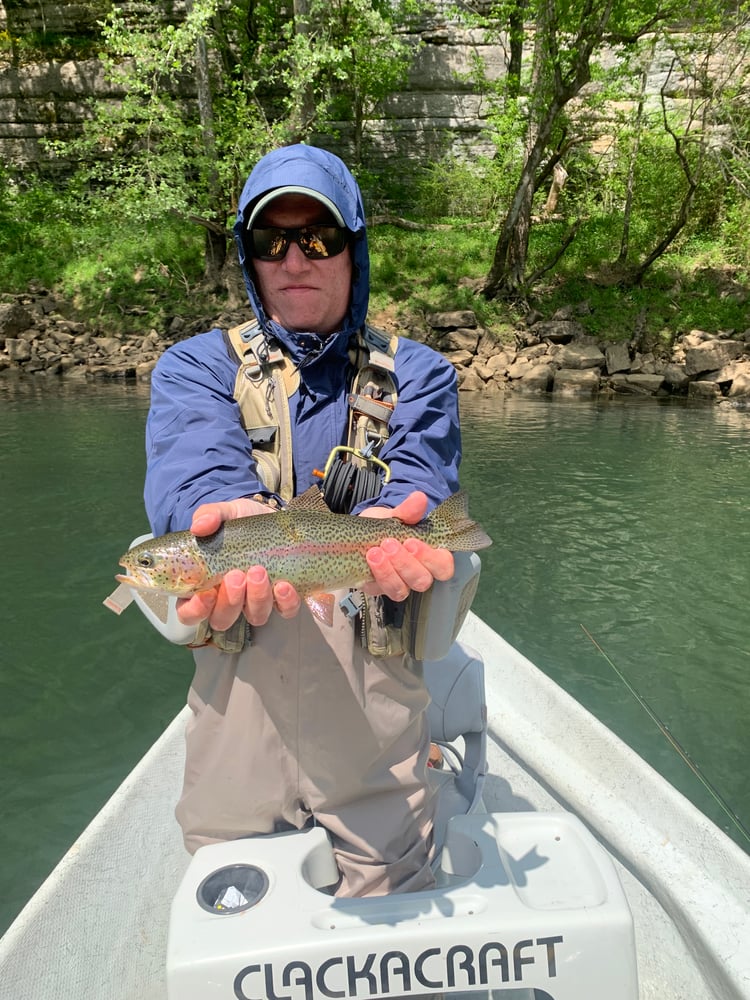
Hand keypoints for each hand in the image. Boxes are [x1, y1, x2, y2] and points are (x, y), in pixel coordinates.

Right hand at [176, 498, 301, 629]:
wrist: (273, 516)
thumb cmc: (241, 521)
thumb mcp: (224, 513)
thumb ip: (209, 515)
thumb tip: (198, 527)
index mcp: (204, 585)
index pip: (189, 613)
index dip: (195, 611)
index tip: (206, 594)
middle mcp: (229, 599)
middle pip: (222, 619)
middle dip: (229, 602)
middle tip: (235, 575)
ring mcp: (257, 601)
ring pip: (255, 617)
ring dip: (256, 598)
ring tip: (259, 571)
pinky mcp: (283, 598)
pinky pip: (286, 611)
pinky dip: (285, 602)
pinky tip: (283, 584)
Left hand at [361, 491, 454, 601]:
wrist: (357, 534)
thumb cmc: (384, 526)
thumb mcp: (394, 515)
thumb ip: (408, 510)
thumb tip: (420, 498)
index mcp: (429, 556)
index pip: (444, 566)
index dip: (431, 558)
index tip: (412, 541)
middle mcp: (417, 574)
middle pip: (423, 580)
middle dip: (406, 563)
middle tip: (390, 544)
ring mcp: (399, 583)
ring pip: (403, 590)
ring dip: (390, 571)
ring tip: (376, 551)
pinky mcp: (380, 588)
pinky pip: (382, 590)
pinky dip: (378, 574)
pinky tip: (370, 558)